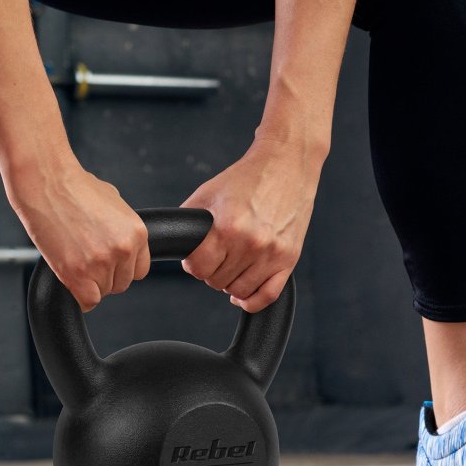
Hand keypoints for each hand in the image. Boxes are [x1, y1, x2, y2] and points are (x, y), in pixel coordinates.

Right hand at [6, 155, 150, 311]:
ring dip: (89, 282)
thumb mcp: (113, 201)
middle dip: (104, 274)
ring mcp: (101, 263)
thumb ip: (122, 226)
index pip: (140, 270)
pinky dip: (79, 295)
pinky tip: (70, 278)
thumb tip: (121, 239)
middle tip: (86, 257)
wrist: (46, 182)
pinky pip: (87, 302)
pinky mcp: (77, 274)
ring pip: (102, 292)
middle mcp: (123, 249)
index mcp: (137, 232)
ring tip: (74, 258)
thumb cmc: (73, 186)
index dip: (121, 267)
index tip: (108, 263)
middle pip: (121, 283)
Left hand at [179, 136, 325, 311]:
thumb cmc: (247, 177)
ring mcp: (272, 253)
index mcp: (227, 225)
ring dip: (228, 282)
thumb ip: (188, 222)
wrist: (286, 164)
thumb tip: (176, 246)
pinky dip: (251, 300)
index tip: (195, 256)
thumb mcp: (207, 193)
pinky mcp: (289, 259)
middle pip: (216, 281)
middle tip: (215, 254)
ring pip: (238, 291)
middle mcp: (251, 242)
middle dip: (210, 270)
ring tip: (230, 263)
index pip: (198, 268)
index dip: (192, 263)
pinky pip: (267, 297)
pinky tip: (241, 293)